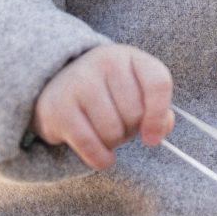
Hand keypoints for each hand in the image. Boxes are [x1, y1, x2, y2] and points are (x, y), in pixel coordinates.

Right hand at [32, 44, 173, 169]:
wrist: (56, 85)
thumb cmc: (106, 93)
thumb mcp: (135, 91)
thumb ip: (157, 110)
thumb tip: (160, 129)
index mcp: (130, 57)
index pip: (158, 83)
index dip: (158, 116)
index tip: (152, 139)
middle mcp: (104, 61)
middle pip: (134, 114)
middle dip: (130, 131)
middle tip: (117, 125)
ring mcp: (79, 81)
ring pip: (112, 132)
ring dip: (112, 143)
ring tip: (103, 133)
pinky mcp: (58, 107)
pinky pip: (89, 144)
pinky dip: (99, 158)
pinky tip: (100, 156)